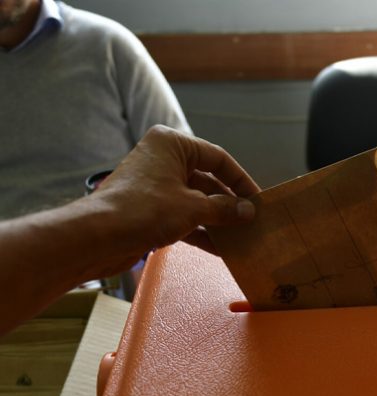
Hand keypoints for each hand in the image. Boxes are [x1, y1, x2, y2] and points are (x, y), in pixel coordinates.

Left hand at [89, 125, 260, 271]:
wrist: (97, 238)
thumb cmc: (144, 210)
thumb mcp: (193, 208)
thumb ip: (224, 209)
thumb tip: (249, 211)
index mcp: (172, 144)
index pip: (218, 158)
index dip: (241, 180)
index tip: (258, 199)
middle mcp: (164, 160)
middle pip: (208, 180)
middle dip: (230, 204)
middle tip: (252, 221)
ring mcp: (156, 186)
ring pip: (197, 201)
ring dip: (218, 220)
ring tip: (241, 237)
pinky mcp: (151, 210)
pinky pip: (184, 217)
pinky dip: (201, 231)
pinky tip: (221, 249)